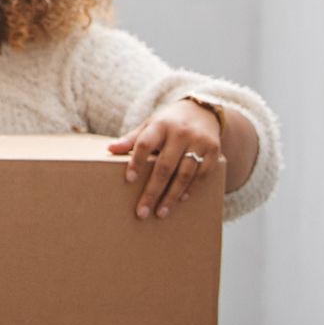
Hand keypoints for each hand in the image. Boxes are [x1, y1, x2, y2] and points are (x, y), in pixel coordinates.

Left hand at [110, 99, 224, 220]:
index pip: (145, 144)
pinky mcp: (213, 150)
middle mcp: (180, 133)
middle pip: (164, 166)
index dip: (137, 162)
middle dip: (152, 191)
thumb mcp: (150, 125)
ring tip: (160, 212)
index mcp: (161, 125)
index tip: (129, 180)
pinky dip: (190, 189)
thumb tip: (110, 150)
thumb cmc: (169, 123)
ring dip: (171, 196)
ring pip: (184, 174)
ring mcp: (199, 141)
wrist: (202, 111)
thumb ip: (132, 138)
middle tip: (142, 211)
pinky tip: (180, 200)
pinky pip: (201, 174)